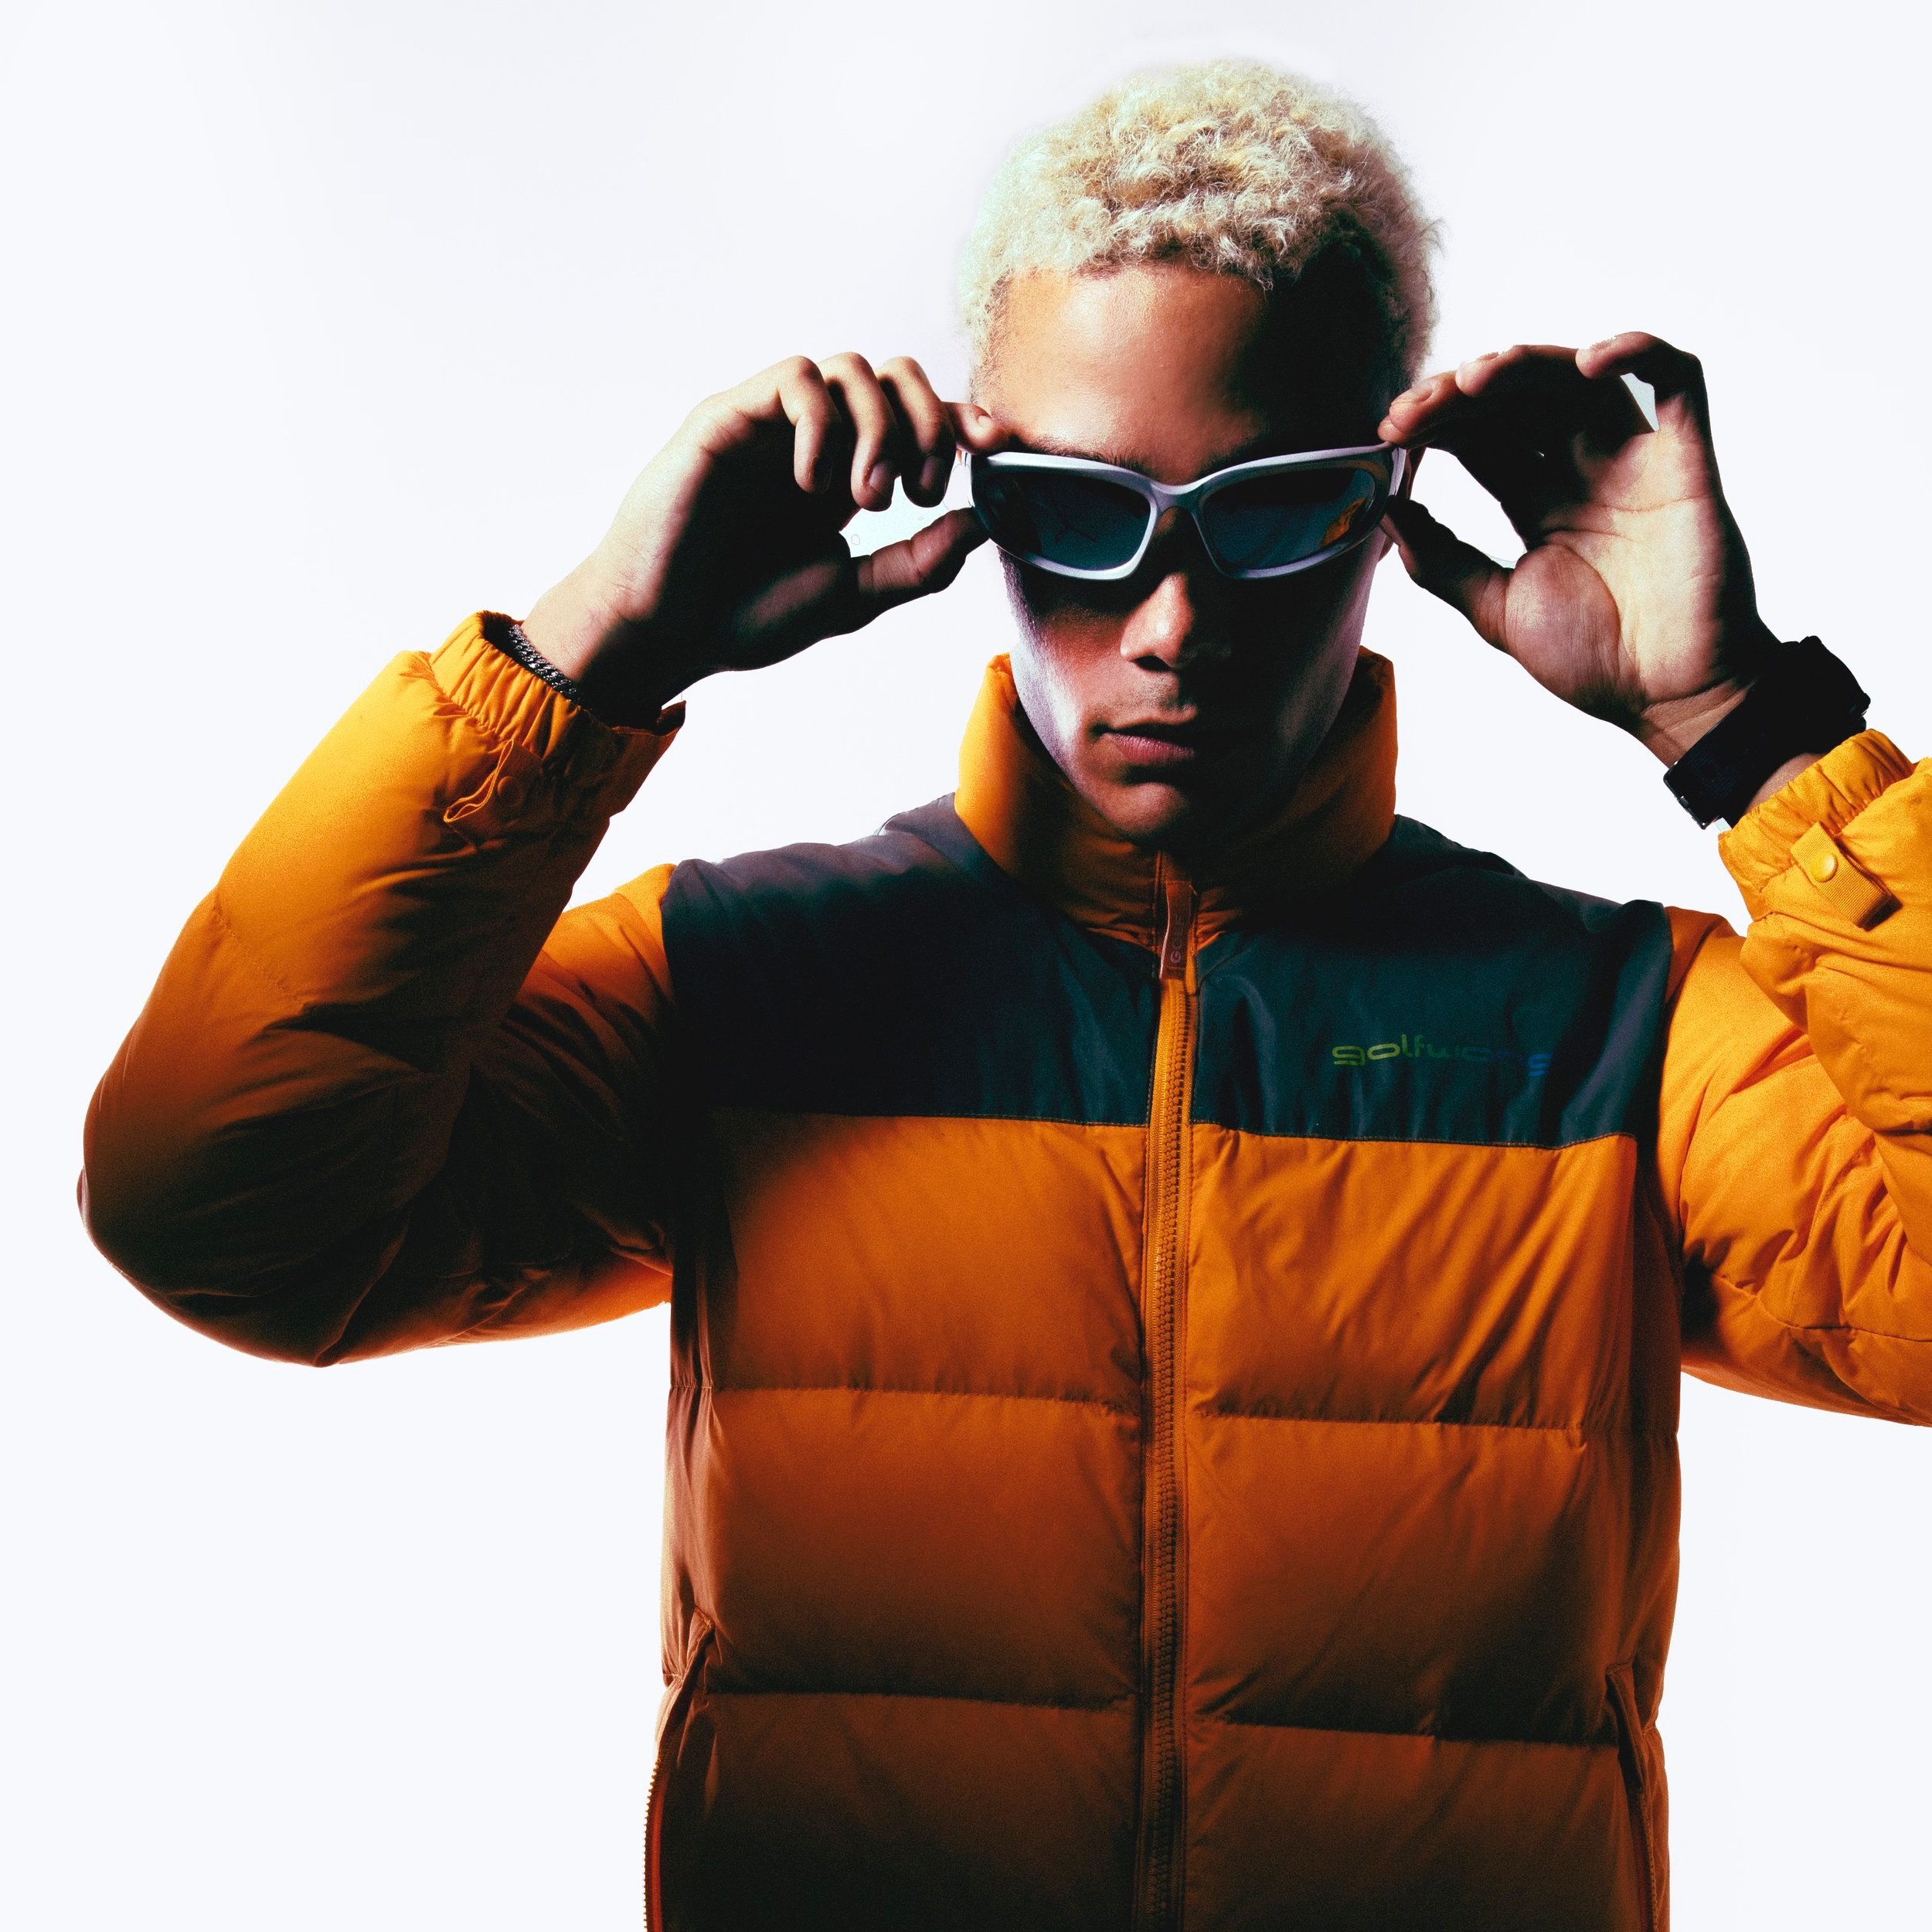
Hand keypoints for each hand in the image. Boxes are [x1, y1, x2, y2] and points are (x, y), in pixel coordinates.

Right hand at [521, 354, 1007, 719]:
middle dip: (927, 422)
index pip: (914, 419)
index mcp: (843, 477)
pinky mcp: (729, 416)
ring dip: (879, 428)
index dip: (960, 418)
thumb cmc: (744, 615)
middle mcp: (812, 441)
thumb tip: (984, 522)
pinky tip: (813, 484)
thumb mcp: (852, 595)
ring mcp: (770, 424)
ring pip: (850, 369)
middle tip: (921, 490)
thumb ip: (918, 562)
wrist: (665, 630)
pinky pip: (796, 379)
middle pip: (893, 376)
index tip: (998, 444)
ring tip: (868, 501)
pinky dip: (823, 424)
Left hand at [1378, 334, 1780, 761]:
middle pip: (1517, 398)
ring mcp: (1633, 456)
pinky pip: (1674, 377)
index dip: (1436, 423)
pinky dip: (1636, 350)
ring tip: (1472, 380)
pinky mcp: (1684, 455)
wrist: (1668, 695)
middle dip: (1459, 393)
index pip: (1480, 435)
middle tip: (1412, 412)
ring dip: (1522, 365)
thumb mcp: (1496, 607)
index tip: (1391, 434)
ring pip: (1576, 376)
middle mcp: (1582, 467)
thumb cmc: (1595, 658)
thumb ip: (1442, 560)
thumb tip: (1386, 514)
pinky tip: (1587, 362)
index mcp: (1537, 498)